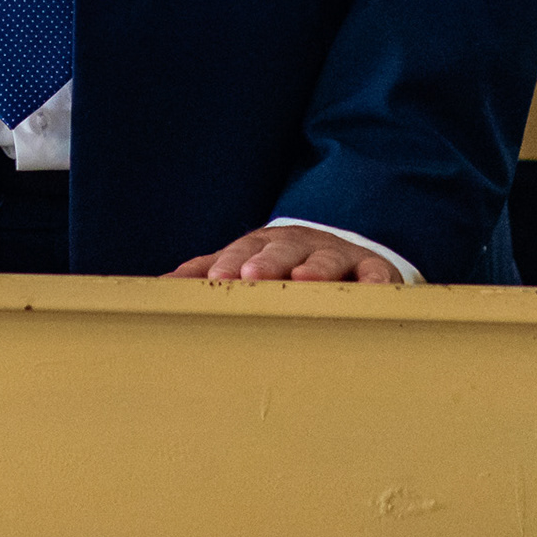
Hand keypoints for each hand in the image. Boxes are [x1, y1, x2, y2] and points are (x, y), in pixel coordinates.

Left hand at [170, 224, 405, 283]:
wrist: (339, 254)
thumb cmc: (281, 267)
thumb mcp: (245, 264)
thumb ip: (206, 273)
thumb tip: (160, 285)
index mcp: (265, 245)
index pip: (244, 251)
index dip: (231, 263)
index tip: (217, 279)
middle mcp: (300, 246)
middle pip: (283, 250)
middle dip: (267, 262)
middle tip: (251, 277)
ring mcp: (337, 255)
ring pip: (327, 259)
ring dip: (316, 269)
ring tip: (304, 281)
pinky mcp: (373, 269)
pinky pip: (376, 275)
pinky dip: (376, 282)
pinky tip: (371, 290)